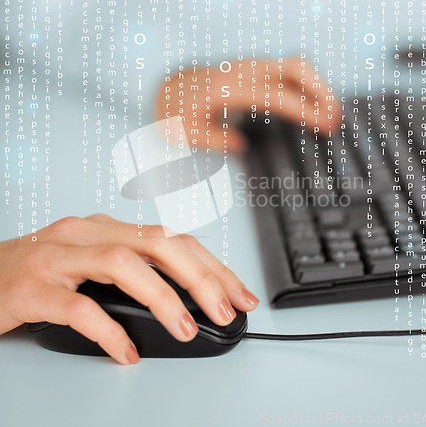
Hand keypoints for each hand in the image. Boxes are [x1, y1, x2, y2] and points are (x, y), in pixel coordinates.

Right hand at [0, 215, 258, 364]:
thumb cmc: (41, 273)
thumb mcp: (94, 264)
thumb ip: (135, 274)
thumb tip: (185, 302)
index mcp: (107, 228)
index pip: (172, 238)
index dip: (211, 265)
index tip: (238, 293)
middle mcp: (86, 234)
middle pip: (156, 242)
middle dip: (199, 276)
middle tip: (226, 309)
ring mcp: (58, 257)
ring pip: (121, 265)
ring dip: (163, 298)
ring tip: (187, 329)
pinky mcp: (31, 288)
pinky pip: (77, 307)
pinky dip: (108, 331)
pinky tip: (125, 352)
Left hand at [156, 57, 338, 150]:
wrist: (169, 89)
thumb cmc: (176, 112)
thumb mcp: (184, 132)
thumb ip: (212, 138)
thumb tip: (240, 145)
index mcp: (228, 86)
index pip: (276, 95)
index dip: (304, 109)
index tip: (325, 124)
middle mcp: (243, 71)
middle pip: (294, 68)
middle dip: (321, 90)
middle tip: (336, 118)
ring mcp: (251, 67)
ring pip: (294, 66)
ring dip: (318, 86)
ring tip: (332, 114)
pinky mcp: (255, 71)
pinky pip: (287, 71)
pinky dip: (307, 85)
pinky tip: (314, 105)